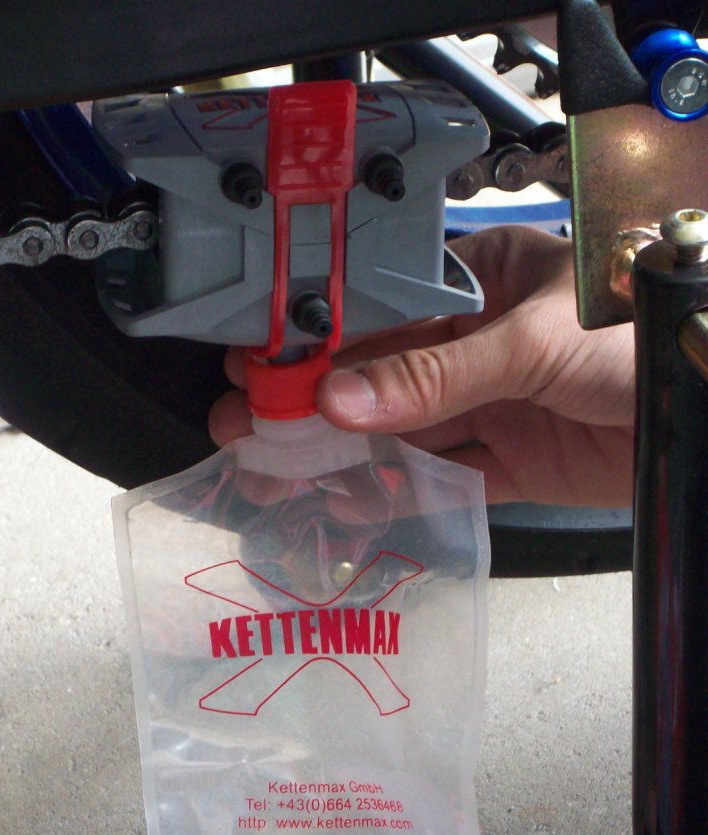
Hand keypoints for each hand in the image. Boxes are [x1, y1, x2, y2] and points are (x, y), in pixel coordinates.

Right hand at [209, 226, 634, 506]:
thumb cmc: (642, 335)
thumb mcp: (534, 342)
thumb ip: (437, 374)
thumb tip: (344, 400)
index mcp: (483, 282)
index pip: (380, 309)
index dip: (316, 339)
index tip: (261, 364)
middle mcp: (480, 342)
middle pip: (379, 377)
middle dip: (310, 403)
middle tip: (244, 425)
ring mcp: (494, 404)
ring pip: (401, 432)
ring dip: (341, 454)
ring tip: (275, 473)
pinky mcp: (512, 461)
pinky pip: (443, 476)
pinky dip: (397, 491)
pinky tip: (348, 499)